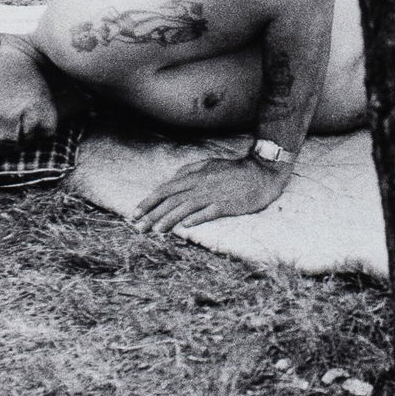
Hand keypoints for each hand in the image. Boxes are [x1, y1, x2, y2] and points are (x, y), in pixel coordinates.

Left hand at [131, 156, 291, 232]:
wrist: (260, 174)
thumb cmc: (233, 171)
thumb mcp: (208, 164)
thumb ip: (189, 171)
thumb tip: (173, 178)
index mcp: (193, 177)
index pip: (164, 190)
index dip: (148, 202)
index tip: (134, 214)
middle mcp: (199, 186)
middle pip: (170, 200)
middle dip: (152, 214)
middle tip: (138, 227)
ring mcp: (212, 195)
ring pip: (185, 208)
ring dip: (169, 219)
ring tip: (156, 230)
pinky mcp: (226, 205)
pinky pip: (208, 212)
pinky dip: (196, 218)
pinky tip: (186, 226)